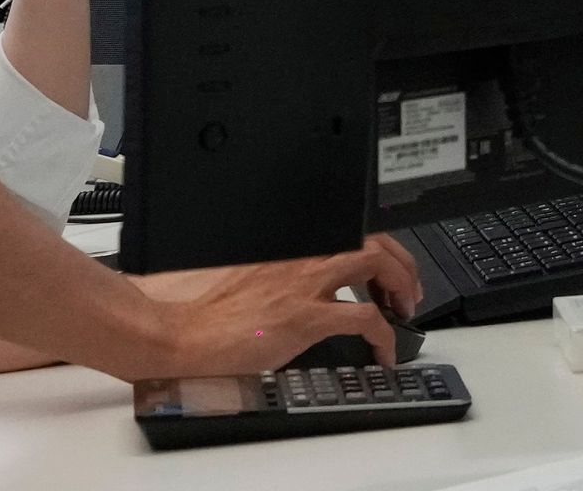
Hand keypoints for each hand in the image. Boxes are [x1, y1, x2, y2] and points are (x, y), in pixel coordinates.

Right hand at [128, 236, 430, 375]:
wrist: (176, 331)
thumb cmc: (196, 308)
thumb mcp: (242, 273)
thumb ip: (273, 269)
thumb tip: (290, 282)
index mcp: (286, 245)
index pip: (345, 230)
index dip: (373, 247)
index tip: (380, 265)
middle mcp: (300, 256)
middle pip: (370, 238)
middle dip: (398, 260)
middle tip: (405, 286)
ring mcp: (305, 284)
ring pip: (375, 263)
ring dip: (400, 283)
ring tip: (405, 308)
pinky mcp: (306, 318)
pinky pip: (365, 319)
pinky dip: (385, 334)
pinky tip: (385, 351)